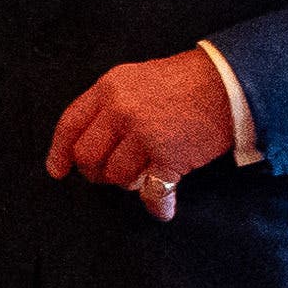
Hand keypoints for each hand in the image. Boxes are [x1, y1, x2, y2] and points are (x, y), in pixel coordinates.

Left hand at [44, 52, 235, 216]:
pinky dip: (158, 205)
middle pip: (87, 156)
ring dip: (128, 183)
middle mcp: (121, 110)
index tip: (58, 170)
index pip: (70, 123)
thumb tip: (95, 139)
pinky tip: (163, 209)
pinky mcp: (169, 156)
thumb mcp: (138, 78)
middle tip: (110, 174)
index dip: (60, 150)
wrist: (229, 82)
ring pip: (117, 176)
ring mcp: (144, 134)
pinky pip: (153, 192)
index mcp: (109, 88)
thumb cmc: (186, 80)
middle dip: (96, 172)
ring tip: (144, 174)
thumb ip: (113, 104)